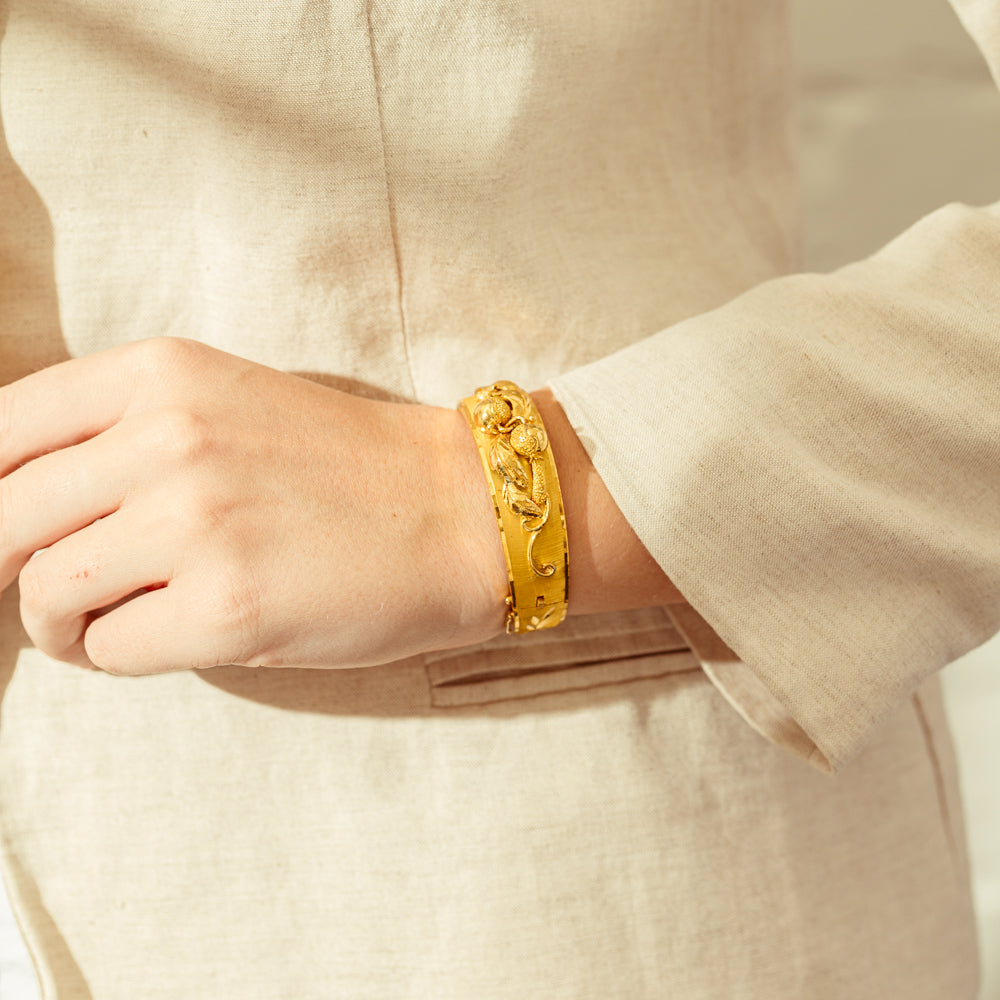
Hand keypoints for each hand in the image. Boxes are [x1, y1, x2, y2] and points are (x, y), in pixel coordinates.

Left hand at [0, 338, 508, 672]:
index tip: (7, 531)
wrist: (458, 512)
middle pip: (2, 518)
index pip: (1, 429)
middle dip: (10, 566)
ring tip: (107, 620)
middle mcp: (168, 438)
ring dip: (60, 621)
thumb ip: (123, 433)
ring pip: (42, 592)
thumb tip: (19, 503)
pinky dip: (117, 654)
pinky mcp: (226, 609)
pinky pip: (106, 649)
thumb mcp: (225, 404)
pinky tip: (164, 635)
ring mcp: (196, 524)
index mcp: (161, 373)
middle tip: (49, 589)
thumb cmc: (347, 466)